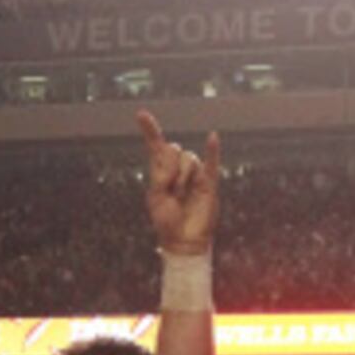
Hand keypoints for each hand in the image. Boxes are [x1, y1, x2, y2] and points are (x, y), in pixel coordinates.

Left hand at [137, 110, 219, 255]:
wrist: (183, 240)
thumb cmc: (166, 221)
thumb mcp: (156, 197)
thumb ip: (161, 175)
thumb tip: (175, 155)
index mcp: (160, 171)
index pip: (155, 146)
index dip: (150, 130)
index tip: (141, 114)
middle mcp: (177, 169)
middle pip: (173, 149)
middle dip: (170, 166)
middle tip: (171, 188)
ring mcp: (194, 174)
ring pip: (189, 158)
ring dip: (183, 175)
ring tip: (183, 193)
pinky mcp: (208, 183)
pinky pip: (211, 162)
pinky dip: (213, 149)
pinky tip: (213, 137)